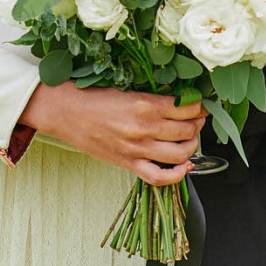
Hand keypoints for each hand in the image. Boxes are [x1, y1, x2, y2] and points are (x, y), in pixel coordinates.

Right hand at [21, 83, 207, 185]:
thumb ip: (152, 98)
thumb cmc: (92, 96)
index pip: (188, 107)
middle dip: (198, 124)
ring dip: (192, 145)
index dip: (200, 106)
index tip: (202, 105)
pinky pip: (159, 177)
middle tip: (198, 120)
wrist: (64, 111)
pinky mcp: (128, 163)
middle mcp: (144, 127)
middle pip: (188, 130)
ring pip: (180, 153)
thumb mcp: (126, 88)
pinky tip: (185, 166)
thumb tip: (179, 101)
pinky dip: (177, 175)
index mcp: (145, 103)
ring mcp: (137, 148)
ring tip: (191, 138)